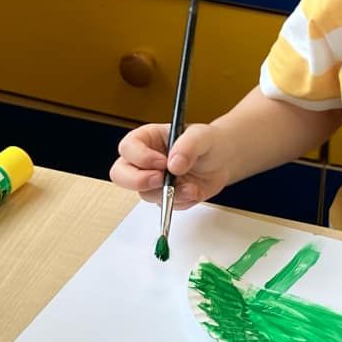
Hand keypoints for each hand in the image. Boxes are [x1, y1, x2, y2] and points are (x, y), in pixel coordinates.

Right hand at [111, 122, 231, 209]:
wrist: (221, 161)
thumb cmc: (207, 143)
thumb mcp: (202, 136)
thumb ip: (188, 146)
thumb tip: (174, 164)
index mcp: (146, 139)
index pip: (128, 148)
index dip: (141, 157)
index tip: (162, 162)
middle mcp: (143, 161)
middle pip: (120, 175)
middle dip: (138, 181)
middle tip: (161, 181)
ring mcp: (151, 181)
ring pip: (144, 194)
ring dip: (168, 194)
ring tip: (191, 186)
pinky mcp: (163, 197)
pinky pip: (165, 206)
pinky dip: (181, 202)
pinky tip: (194, 190)